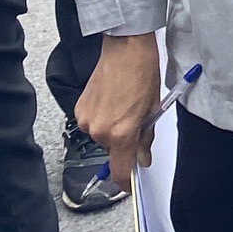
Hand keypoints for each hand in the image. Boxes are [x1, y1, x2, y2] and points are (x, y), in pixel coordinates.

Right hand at [76, 33, 162, 186]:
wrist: (126, 46)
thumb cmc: (143, 71)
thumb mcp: (153, 108)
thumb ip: (146, 138)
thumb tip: (143, 159)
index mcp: (121, 133)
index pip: (121, 170)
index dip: (126, 181)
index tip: (130, 185)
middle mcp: (99, 130)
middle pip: (113, 151)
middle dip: (125, 142)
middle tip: (137, 121)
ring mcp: (86, 120)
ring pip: (102, 137)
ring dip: (113, 129)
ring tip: (124, 106)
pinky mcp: (79, 110)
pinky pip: (93, 124)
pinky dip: (103, 119)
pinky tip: (112, 101)